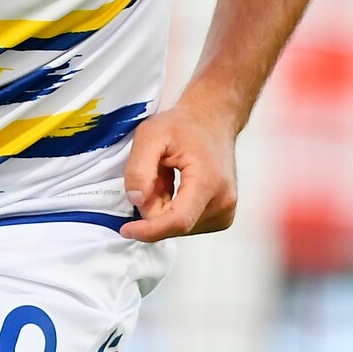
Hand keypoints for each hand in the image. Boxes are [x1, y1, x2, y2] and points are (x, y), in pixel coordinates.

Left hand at [119, 100, 239, 241]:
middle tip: (155, 174)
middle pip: (174, 225)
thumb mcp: (151, 135)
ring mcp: (225, 212)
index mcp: (208, 181)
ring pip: (178, 227)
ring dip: (163, 208)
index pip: (178, 220)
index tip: (127, 230)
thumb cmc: (184, 125)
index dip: (149, 230)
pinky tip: (177, 187)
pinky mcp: (222, 217)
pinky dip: (173, 209)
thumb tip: (137, 200)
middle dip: (153, 207)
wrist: (212, 121)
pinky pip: (186, 224)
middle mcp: (223, 202)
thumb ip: (139, 168)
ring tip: (169, 177)